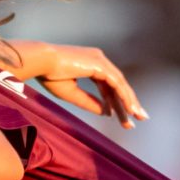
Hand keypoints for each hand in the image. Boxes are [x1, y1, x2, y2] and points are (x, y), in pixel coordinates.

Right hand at [0, 40, 145, 126]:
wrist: (41, 62)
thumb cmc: (49, 75)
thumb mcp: (72, 93)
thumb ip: (89, 102)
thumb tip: (106, 113)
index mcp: (91, 64)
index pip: (108, 86)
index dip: (115, 102)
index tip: (120, 117)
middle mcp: (99, 60)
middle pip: (117, 86)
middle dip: (128, 103)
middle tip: (137, 119)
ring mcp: (101, 60)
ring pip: (120, 84)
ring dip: (130, 102)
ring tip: (137, 118)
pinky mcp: (100, 64)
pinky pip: (117, 83)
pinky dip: (124, 97)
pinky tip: (130, 109)